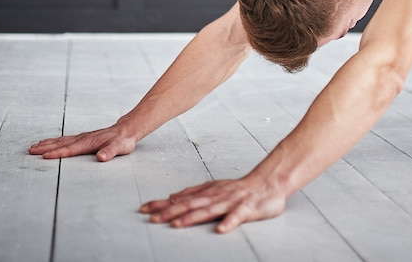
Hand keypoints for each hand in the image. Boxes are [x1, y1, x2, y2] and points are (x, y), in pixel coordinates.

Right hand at [29, 125, 136, 160]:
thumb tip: (101, 157)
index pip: (70, 149)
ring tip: (34, 146)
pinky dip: (54, 141)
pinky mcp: (83, 138)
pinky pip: (65, 140)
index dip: (57, 153)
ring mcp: (82, 137)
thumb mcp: (119, 148)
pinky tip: (49, 143)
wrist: (126, 130)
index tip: (44, 156)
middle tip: (31, 151)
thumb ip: (110, 152)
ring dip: (47, 144)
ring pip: (61, 141)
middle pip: (60, 144)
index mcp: (88, 142)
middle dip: (45, 147)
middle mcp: (82, 138)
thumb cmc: (122, 141)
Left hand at [140, 177, 286, 233]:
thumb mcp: (214, 187)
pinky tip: (220, 230)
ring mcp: (230, 202)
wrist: (268, 182)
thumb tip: (172, 196)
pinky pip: (237, 217)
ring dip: (192, 217)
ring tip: (177, 225)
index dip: (161, 204)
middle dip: (170, 212)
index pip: (180, 199)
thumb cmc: (241, 188)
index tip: (143, 209)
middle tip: (152, 219)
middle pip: (190, 205)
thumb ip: (193, 192)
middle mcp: (216, 196)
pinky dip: (228, 222)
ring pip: (209, 210)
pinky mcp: (246, 209)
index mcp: (207, 192)